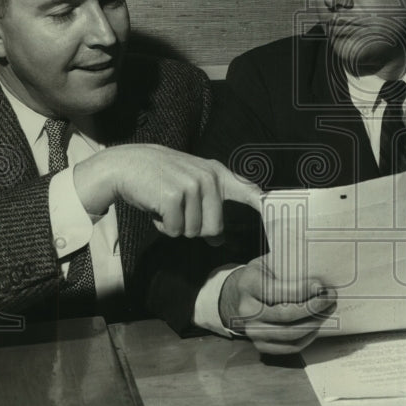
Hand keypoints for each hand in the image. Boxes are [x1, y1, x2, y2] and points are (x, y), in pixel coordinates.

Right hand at [73, 144, 260, 236]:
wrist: (126, 165)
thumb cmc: (159, 180)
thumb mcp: (189, 188)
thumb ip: (209, 209)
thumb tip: (219, 240)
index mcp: (217, 174)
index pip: (248, 190)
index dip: (263, 205)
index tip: (278, 216)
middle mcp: (209, 178)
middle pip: (214, 228)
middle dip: (194, 229)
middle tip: (178, 212)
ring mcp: (193, 186)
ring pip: (194, 231)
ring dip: (177, 226)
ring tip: (166, 205)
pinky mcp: (175, 196)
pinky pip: (176, 230)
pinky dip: (164, 226)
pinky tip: (156, 207)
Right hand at [219, 255, 336, 354]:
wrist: (242, 295)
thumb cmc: (264, 276)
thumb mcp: (271, 262)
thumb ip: (290, 267)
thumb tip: (320, 277)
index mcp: (249, 285)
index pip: (276, 292)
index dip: (301, 290)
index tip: (321, 285)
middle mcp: (247, 311)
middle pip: (286, 316)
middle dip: (314, 307)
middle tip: (331, 297)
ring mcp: (253, 331)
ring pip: (291, 334)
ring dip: (315, 322)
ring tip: (328, 309)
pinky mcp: (261, 346)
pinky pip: (290, 347)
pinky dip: (308, 336)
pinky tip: (317, 323)